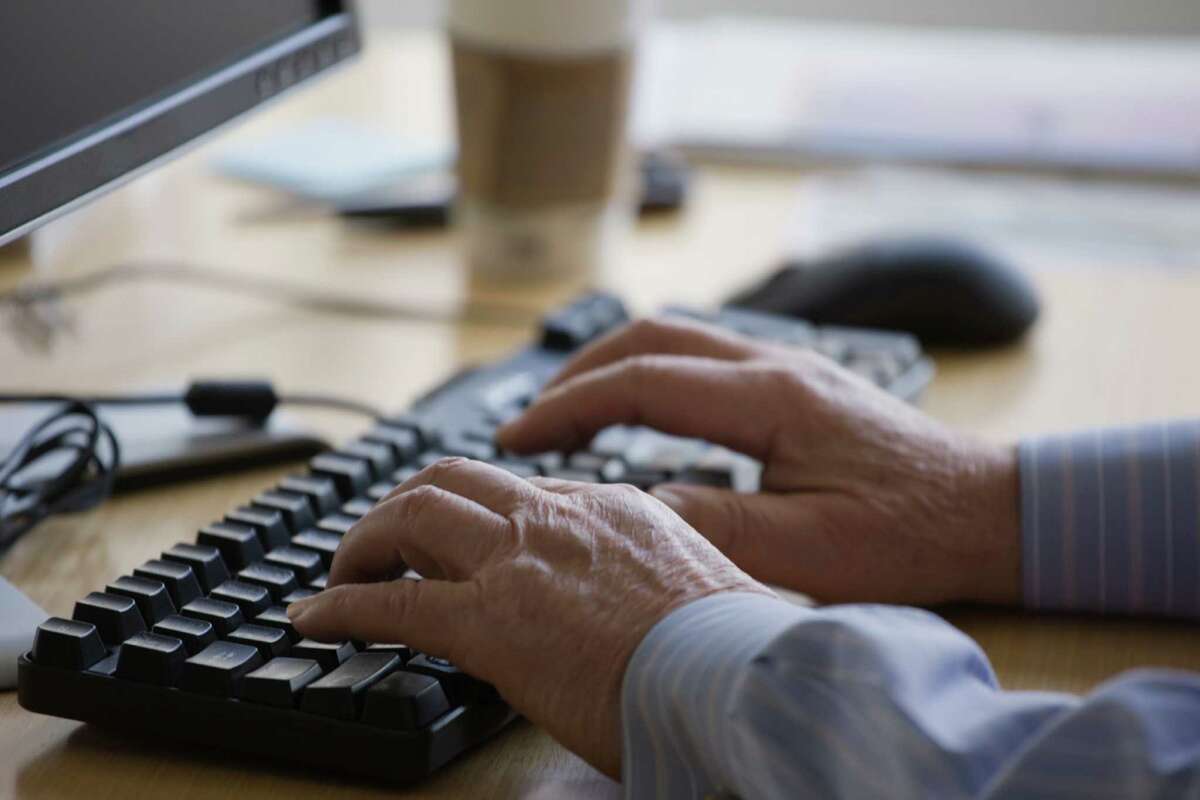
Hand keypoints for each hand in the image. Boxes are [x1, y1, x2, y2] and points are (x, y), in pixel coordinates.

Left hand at [287, 457, 768, 776]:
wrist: (735, 678)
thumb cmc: (734, 649)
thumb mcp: (702, 585)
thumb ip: (656, 574)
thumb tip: (638, 602)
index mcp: (615, 507)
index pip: (524, 491)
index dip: (480, 514)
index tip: (459, 540)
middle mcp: (559, 518)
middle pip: (456, 479)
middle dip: (408, 504)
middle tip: (384, 539)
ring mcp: (520, 562)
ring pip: (414, 514)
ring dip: (367, 538)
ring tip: (343, 568)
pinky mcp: (488, 621)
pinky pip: (390, 602)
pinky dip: (342, 603)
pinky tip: (315, 616)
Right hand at [496, 316, 1020, 605]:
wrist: (992, 510)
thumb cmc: (915, 533)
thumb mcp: (809, 551)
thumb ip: (712, 524)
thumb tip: (629, 507)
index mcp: (773, 397)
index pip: (642, 380)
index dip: (568, 406)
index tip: (521, 438)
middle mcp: (777, 363)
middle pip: (651, 335)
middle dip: (577, 371)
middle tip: (530, 419)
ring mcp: (789, 365)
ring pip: (677, 336)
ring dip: (613, 366)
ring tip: (568, 411)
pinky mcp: (798, 383)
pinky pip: (705, 357)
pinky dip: (653, 375)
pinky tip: (641, 413)